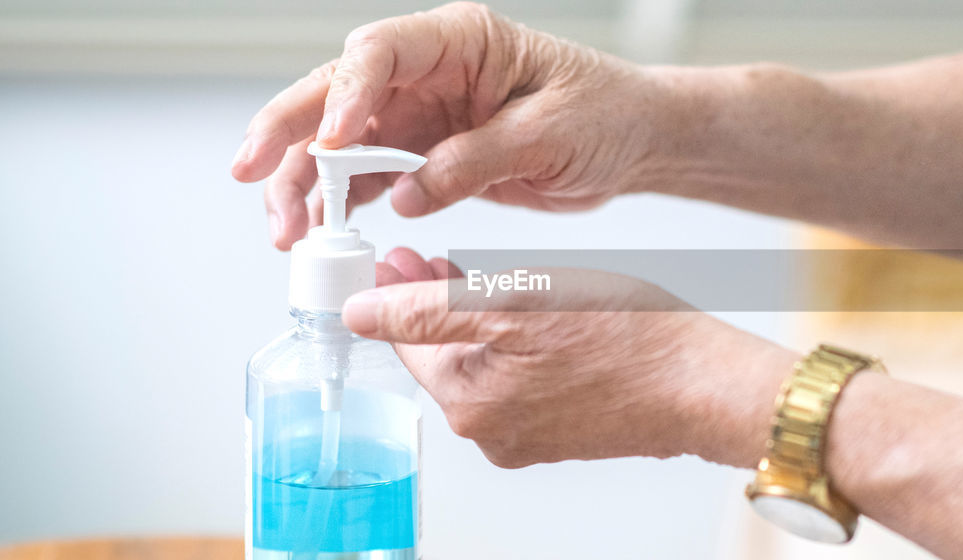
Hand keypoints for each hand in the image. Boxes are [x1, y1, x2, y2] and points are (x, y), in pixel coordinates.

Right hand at [231, 2, 678, 249]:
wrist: (631, 140)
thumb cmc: (604, 113)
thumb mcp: (549, 133)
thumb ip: (476, 160)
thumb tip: (406, 193)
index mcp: (462, 42)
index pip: (381, 52)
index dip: (345, 94)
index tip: (328, 140)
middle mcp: (429, 72)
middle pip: (337, 92)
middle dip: (288, 133)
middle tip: (252, 174)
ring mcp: (421, 113)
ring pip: (339, 141)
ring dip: (305, 183)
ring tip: (285, 231)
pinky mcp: (424, 153)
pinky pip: (366, 175)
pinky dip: (339, 204)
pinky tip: (319, 232)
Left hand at [348, 247, 798, 468]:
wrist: (703, 384)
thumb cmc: (625, 338)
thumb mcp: (513, 298)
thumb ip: (428, 307)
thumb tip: (358, 311)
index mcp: (469, 402)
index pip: (406, 341)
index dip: (397, 290)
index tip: (397, 255)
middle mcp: (491, 430)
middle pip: (443, 356)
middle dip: (437, 305)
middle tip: (436, 259)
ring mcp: (529, 436)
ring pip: (484, 366)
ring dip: (479, 323)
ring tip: (492, 277)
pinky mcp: (564, 432)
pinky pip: (522, 382)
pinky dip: (518, 346)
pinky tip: (538, 316)